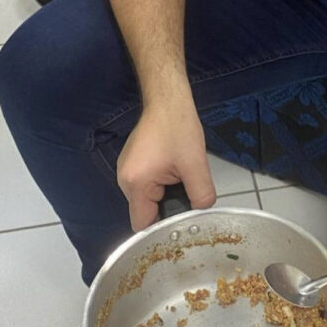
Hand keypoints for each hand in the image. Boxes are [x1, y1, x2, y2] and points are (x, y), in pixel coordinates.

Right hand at [116, 99, 216, 230]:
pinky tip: (174, 169)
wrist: (167, 100)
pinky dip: (160, 183)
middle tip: (186, 194)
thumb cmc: (178, 128)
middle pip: (144, 210)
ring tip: (181, 178)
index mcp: (135, 183)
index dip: (162, 226)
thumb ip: (201, 195)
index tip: (180, 220)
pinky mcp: (133, 162)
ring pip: (147, 197)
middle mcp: (124, 179)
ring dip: (165, 193)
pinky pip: (146, 184)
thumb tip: (202, 212)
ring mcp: (126, 169)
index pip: (142, 224)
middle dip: (167, 207)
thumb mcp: (196, 164)